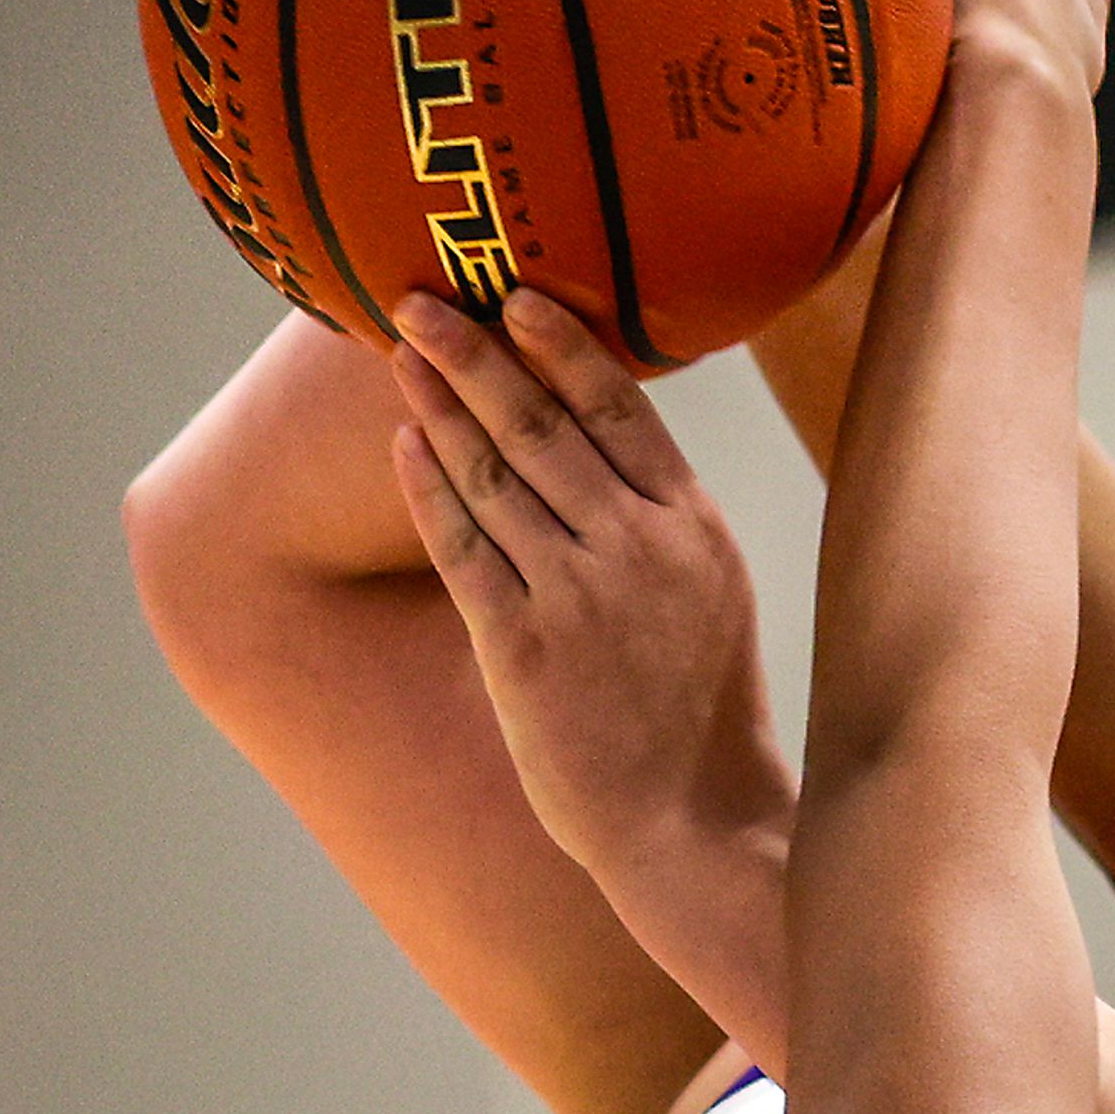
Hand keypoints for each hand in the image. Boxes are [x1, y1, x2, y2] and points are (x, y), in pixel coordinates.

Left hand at [384, 287, 790, 865]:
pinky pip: (463, 548)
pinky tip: (403, 444)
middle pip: (543, 426)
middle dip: (477, 354)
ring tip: (401, 354)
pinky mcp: (523, 648)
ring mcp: (579, 595)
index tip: (519, 292)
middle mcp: (639, 548)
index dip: (564, 345)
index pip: (624, 409)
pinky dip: (428, 488)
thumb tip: (599, 443)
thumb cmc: (703, 710)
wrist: (695, 822)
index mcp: (694, 527)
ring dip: (440, 406)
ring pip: (494, 477)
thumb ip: (662, 519)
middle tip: (422, 299)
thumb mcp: (713, 591)